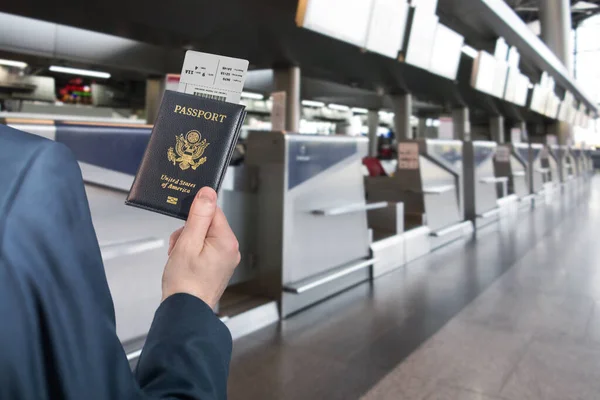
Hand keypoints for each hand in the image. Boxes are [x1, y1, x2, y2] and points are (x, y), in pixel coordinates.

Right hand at [162, 187, 240, 308]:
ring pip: (204, 237)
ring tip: (179, 257)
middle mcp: (231, 250)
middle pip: (208, 224)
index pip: (213, 211)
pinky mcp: (218, 267)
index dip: (194, 216)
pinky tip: (183, 262)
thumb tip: (208, 192)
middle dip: (189, 231)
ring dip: (188, 242)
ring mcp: (225, 259)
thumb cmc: (185, 282)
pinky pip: (205, 249)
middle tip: (178, 246)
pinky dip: (192, 252)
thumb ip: (199, 215)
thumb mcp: (188, 242)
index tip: (184, 227)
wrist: (184, 311)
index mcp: (227, 241)